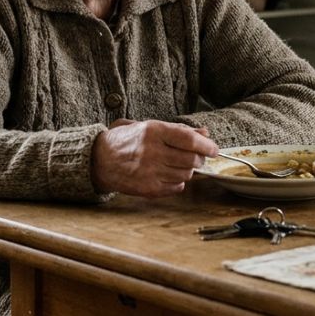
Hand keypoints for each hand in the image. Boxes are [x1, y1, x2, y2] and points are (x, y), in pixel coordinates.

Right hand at [91, 120, 217, 197]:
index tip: (214, 149)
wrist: (101, 160)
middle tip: (194, 156)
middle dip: (198, 158)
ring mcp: (150, 172)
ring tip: (176, 164)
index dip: (206, 145)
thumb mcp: (151, 127)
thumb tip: (204, 134)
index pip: (189, 140)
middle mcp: (152, 151)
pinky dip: (178, 182)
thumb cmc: (128, 140)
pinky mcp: (148, 188)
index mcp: (153, 131)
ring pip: (186, 175)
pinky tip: (168, 174)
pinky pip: (176, 187)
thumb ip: (179, 131)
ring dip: (187, 170)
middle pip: (191, 159)